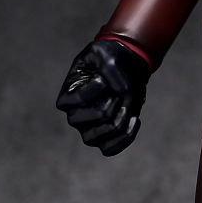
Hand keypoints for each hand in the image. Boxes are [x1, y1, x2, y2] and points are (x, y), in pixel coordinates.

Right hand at [56, 39, 149, 155]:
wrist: (125, 69)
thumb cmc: (109, 59)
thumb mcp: (106, 53)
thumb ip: (110, 69)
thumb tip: (121, 92)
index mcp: (67, 98)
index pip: (80, 100)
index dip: (99, 86)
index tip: (104, 76)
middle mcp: (74, 117)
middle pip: (99, 116)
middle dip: (116, 101)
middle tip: (119, 90)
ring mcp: (88, 131)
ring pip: (104, 135)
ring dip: (123, 117)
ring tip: (128, 104)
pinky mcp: (104, 139)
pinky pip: (111, 149)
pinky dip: (126, 136)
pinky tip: (134, 119)